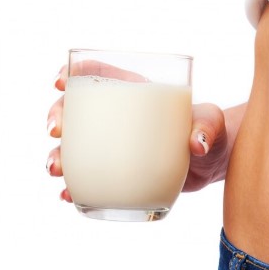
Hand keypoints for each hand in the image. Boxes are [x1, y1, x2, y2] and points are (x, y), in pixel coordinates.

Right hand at [45, 64, 233, 200]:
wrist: (213, 164)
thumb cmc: (212, 132)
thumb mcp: (213, 125)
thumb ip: (208, 127)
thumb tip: (198, 143)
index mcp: (136, 93)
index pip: (100, 74)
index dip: (76, 73)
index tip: (61, 81)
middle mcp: (119, 118)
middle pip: (77, 110)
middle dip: (57, 116)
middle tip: (56, 131)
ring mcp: (115, 146)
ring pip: (75, 147)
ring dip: (58, 156)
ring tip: (55, 170)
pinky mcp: (118, 172)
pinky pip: (89, 179)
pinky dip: (75, 187)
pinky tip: (67, 195)